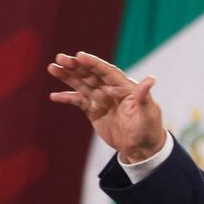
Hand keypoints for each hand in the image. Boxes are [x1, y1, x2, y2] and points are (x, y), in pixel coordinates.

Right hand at [48, 52, 165, 161]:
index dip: (93, 63)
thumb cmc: (148, 129)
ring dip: (67, 77)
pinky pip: (78, 101)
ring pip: (82, 85)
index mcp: (125, 87)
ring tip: (52, 68)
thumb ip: (144, 97)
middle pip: (91, 74)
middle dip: (75, 66)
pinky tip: (54, 96)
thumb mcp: (147, 113)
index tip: (79, 55)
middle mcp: (111, 90)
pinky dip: (67, 98)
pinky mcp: (94, 111)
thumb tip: (151, 79)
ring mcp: (101, 99)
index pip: (107, 71)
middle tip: (60, 58)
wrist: (141, 148)